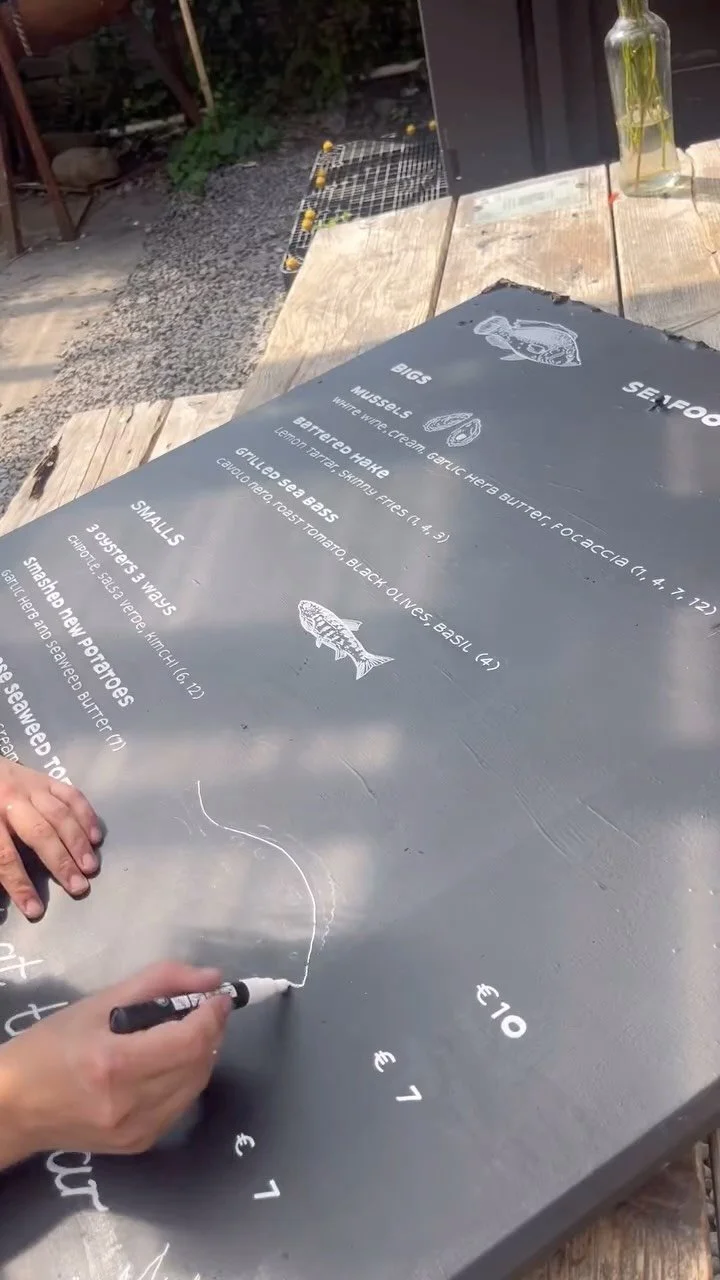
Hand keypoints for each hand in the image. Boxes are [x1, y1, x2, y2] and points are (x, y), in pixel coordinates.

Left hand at [0, 761, 100, 919]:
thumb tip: (2, 896)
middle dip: (60, 862)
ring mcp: (32, 787)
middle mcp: (11, 801)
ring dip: (78, 842)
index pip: (4, 857)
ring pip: (60, 814)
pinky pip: (72, 795)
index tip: (35, 910)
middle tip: (79, 887)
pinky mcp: (48, 778)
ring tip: (90, 867)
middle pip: (39, 834)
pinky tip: (96, 837)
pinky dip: (86, 816)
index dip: (20, 885)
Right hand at [0, 961, 231, 1167]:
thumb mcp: (97, 1003)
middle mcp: (130, 1105)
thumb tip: (212, 979)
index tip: (220, 995)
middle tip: (205, 1008)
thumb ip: (158, 982)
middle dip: (212, 1031)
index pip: (188, 1041)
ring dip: (203, 1054)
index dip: (212, 1015)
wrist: (14, 1108)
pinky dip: (186, 1078)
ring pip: (196, 1086)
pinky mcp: (140, 1145)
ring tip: (188, 1030)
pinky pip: (181, 1105)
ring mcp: (137, 1132)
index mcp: (115, 1065)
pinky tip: (170, 1061)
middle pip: (198, 1064)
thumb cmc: (49, 1047)